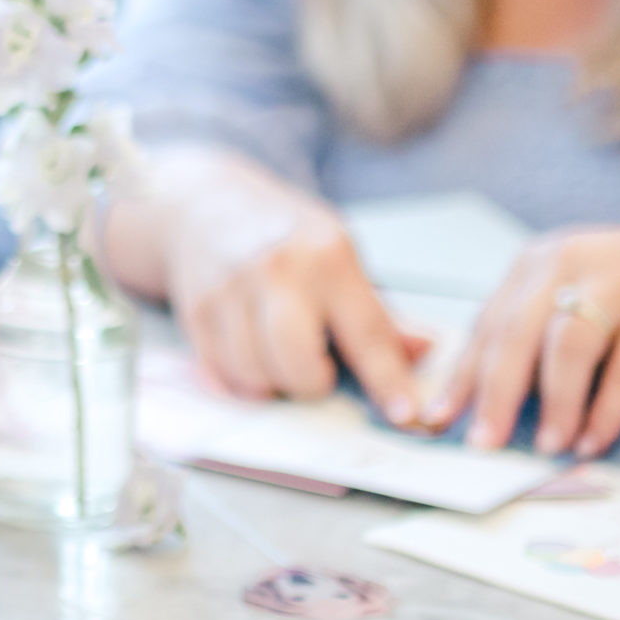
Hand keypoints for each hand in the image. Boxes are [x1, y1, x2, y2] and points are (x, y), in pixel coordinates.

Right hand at [138, 157, 427, 423]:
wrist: (205, 204)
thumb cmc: (283, 237)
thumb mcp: (339, 257)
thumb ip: (378, 313)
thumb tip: (424, 351)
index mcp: (327, 256)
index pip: (367, 332)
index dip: (387, 380)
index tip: (405, 415)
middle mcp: (278, 271)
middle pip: (299, 365)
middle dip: (312, 384)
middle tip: (315, 368)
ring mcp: (231, 290)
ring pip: (256, 378)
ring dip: (273, 383)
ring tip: (278, 355)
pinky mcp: (195, 310)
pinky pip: (222, 375)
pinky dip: (239, 378)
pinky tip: (248, 352)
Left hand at [433, 216, 619, 457]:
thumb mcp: (575, 294)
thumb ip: (534, 334)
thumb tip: (484, 403)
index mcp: (536, 264)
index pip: (487, 325)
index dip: (462, 376)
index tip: (437, 420)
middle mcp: (569, 265)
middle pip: (517, 335)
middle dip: (494, 396)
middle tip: (482, 444)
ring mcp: (618, 285)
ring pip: (569, 349)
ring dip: (555, 405)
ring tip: (547, 448)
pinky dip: (606, 411)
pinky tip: (594, 441)